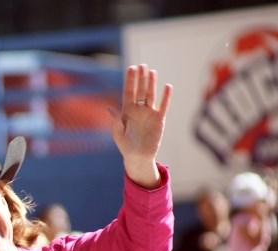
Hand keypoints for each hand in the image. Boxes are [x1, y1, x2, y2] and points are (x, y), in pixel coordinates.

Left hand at [108, 64, 172, 187]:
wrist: (139, 157)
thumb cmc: (126, 147)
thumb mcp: (119, 135)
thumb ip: (116, 122)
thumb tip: (110, 108)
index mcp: (127, 112)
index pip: (128, 92)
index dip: (130, 81)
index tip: (131, 68)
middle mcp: (138, 110)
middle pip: (140, 90)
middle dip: (140, 78)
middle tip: (141, 65)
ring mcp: (149, 114)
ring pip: (150, 95)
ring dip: (151, 84)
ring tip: (152, 71)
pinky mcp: (159, 120)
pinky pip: (163, 106)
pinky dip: (165, 97)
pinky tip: (167, 87)